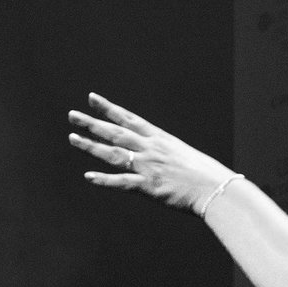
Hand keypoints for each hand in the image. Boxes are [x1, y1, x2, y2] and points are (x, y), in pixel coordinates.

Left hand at [67, 93, 232, 211]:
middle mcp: (150, 149)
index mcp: (159, 138)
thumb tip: (149, 151)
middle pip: (115, 133)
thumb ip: (161, 151)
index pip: (128, 119)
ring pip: (113, 154)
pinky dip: (104, 180)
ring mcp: (148, 166)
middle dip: (92, 123)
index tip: (91, 98)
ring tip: (73, 138)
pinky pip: (122, 182)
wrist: (215, 188)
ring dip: (91, 146)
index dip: (108, 108)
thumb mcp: (180, 154)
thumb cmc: (203, 173)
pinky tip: (88, 176)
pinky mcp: (148, 187)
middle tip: (72, 115)